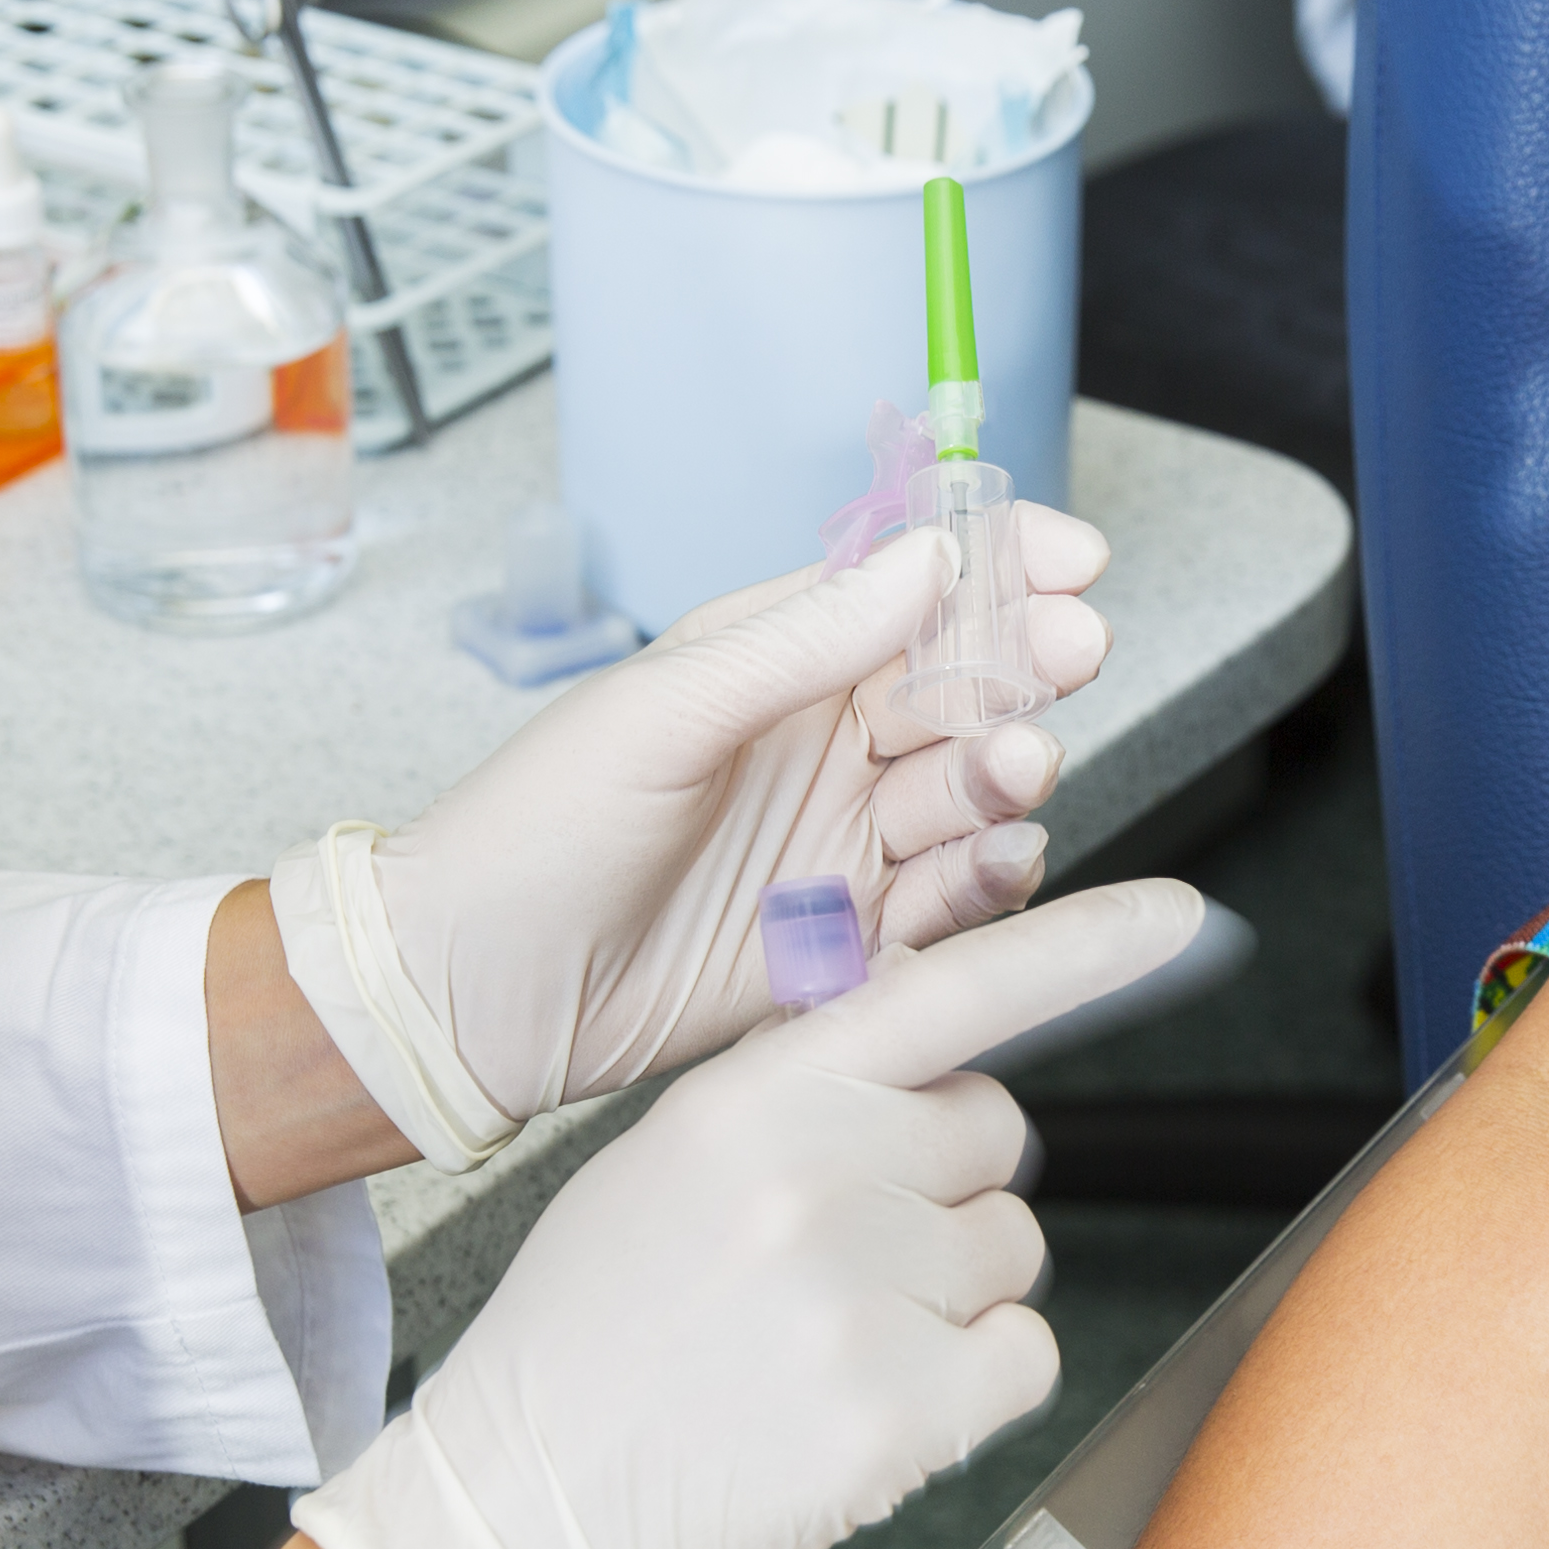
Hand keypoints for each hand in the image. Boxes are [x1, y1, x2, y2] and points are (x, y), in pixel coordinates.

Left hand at [270, 517, 1113, 1168]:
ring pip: (969, 793)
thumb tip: (923, 561)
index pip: (911, 590)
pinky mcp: (849, 938)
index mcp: (774, 659)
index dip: (999, 567)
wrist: (476, 991)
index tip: (1071, 556)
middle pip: (964, 688)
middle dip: (1027, 664)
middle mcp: (822, 743)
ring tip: (1009, 769)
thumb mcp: (662, 713)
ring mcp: (840, 840)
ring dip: (1006, 773)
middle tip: (1071, 653)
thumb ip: (803, 643)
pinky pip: (950, 901)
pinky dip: (985, 880)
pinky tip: (995, 861)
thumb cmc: (533, 832)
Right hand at [290, 879, 1202, 1548]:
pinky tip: (867, 1404)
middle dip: (945, 1187)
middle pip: (996, 1134)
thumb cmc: (593, 1339)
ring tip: (826, 1342)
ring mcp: (864, 1299)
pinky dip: (971, 1385)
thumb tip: (943, 1064)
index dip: (1082, 950)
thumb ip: (805, 1099)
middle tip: (840, 1258)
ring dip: (953, 1294)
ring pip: (1015, 1250)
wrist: (522, 1510)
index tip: (1185, 919)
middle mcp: (817, 1180)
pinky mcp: (904, 1415)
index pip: (952, 992)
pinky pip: (1025, 1358)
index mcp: (753, 1101)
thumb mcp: (670, 1166)